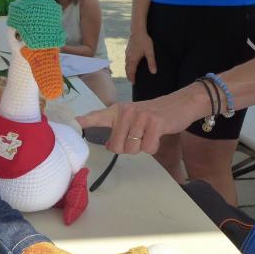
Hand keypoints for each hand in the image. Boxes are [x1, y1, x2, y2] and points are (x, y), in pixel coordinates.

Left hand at [77, 86, 205, 154]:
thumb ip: (119, 129)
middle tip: (139, 136)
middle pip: (116, 147)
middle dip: (127, 148)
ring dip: (142, 147)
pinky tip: (158, 134)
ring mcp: (140, 116)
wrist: (180, 104)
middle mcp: (126, 111)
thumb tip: (109, 146)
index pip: (97, 116)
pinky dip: (154, 146)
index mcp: (118, 110)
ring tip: (149, 133)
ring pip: (132, 149)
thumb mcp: (133, 116)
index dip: (85, 121)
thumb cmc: (154, 115)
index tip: (74, 123)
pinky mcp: (154, 123)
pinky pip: (148, 148)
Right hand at [125, 31, 156, 83]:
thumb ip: (152, 62)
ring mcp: (127, 54)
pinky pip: (126, 60)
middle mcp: (128, 58)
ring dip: (128, 70)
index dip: (132, 78)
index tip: (133, 83)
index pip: (131, 72)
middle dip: (129, 75)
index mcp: (133, 60)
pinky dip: (127, 65)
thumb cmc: (144, 41)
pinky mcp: (127, 50)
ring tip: (130, 73)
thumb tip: (154, 72)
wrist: (137, 31)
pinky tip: (130, 63)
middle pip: (127, 69)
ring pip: (126, 65)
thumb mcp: (150, 52)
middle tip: (131, 80)